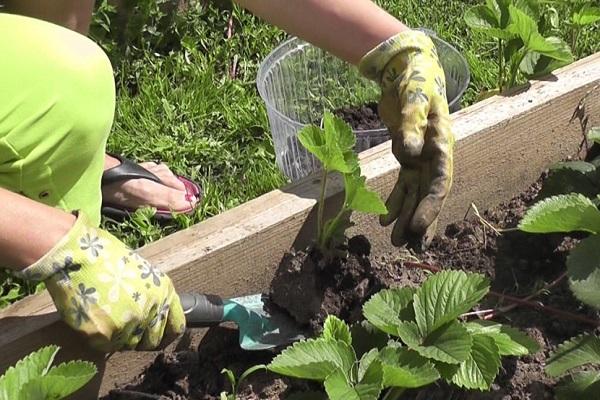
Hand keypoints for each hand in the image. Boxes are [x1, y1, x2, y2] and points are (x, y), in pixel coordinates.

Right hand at [16, 212, 184, 351]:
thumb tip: (152, 318)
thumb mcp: (142, 274)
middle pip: (152, 341)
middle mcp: (152, 310)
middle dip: (139, 337)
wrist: (78, 255)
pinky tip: (92, 318)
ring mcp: (130, 324)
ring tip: (105, 315)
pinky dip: (99, 338)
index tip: (158, 336)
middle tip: (123, 325)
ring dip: (118, 337)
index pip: (176, 327)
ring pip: (128, 345)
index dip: (166, 334)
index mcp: (164, 293)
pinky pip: (105, 346)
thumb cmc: (108, 260)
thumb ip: (152, 298)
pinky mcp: (107, 334)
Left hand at [359, 30, 453, 248]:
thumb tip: (409, 153)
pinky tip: (384, 218)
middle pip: (429, 197)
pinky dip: (394, 202)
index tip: (418, 229)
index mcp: (442, 146)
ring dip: (407, 218)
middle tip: (411, 248)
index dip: (430, 208)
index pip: (438, 184)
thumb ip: (411, 125)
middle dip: (421, 222)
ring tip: (398, 241)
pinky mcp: (408, 159)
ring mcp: (421, 160)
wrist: (410, 72)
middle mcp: (434, 157)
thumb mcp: (413, 99)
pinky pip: (403, 186)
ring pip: (415, 196)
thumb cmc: (416, 82)